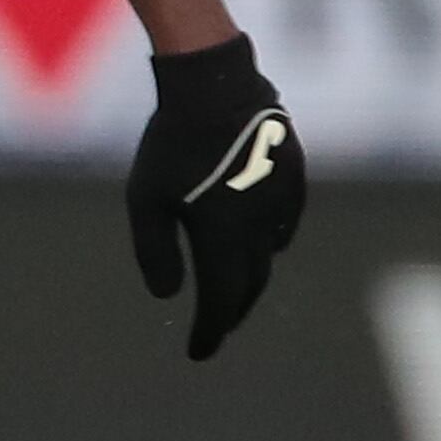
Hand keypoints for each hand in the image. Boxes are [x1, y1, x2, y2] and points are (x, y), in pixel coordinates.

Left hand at [125, 35, 304, 362]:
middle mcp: (261, 227)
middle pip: (249, 285)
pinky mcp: (294, 181)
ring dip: (249, 281)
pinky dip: (267, 247)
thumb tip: (169, 297)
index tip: (197, 353)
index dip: (209, 330)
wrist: (217, 87)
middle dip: (230, 313)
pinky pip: (283, 227)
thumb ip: (155, 252)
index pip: (220, 300)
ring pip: (268, 257)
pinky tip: (256, 250)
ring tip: (230, 296)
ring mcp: (283, 203)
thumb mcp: (146, 201)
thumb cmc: (171, 145)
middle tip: (214, 332)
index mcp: (224, 236)